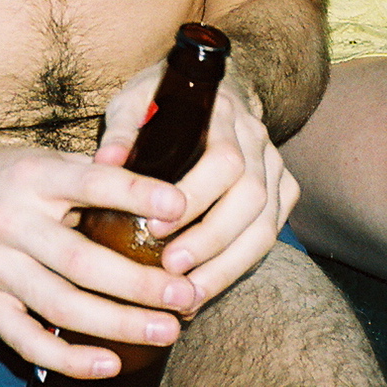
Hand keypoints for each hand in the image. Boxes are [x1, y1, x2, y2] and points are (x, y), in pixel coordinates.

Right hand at [0, 142, 198, 378]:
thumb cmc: (15, 178)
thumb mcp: (50, 160)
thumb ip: (101, 174)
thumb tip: (169, 190)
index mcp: (34, 177)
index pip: (91, 183)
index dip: (136, 193)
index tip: (180, 206)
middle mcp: (9, 221)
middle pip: (80, 259)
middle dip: (139, 283)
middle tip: (187, 295)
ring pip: (60, 305)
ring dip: (118, 324)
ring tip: (166, 331)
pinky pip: (28, 341)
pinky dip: (71, 359)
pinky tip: (112, 364)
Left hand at [97, 61, 296, 308]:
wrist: (206, 90)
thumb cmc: (161, 101)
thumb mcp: (134, 102)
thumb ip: (122, 131)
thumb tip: (104, 163)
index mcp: (223, 112)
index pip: (223, 161)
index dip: (195, 198)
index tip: (156, 227)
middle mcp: (257, 139)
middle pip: (250, 197)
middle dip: (211, 240)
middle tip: (171, 270)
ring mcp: (274, 166)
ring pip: (265, 226)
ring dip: (227, 266)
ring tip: (187, 296)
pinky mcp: (282, 190)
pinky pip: (268, 235)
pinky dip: (238, 267)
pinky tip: (205, 287)